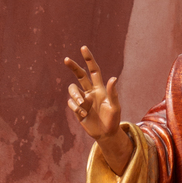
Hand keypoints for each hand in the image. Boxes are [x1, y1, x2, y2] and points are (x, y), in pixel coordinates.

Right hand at [64, 46, 132, 173]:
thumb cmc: (113, 120)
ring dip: (76, 95)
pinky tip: (83, 114)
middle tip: (66, 59)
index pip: (94, 70)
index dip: (89, 59)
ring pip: (73, 89)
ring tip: (82, 105)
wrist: (106, 134)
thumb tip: (113, 78)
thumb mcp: (115, 107)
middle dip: (73, 66)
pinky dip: (75, 107)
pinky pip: (71, 103)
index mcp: (100, 88)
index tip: (83, 48)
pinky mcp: (77, 109)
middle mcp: (90, 91)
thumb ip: (113, 93)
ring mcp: (83, 100)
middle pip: (80, 75)